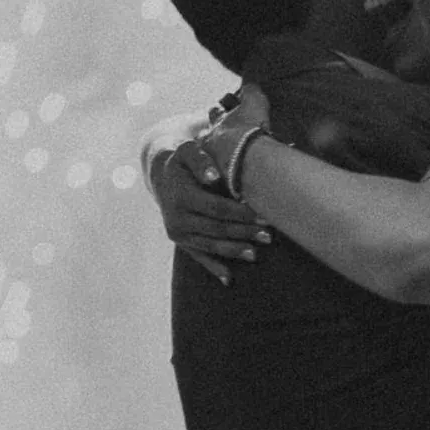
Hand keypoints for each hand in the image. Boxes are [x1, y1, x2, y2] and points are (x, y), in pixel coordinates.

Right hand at [142, 98, 270, 285]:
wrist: (161, 175)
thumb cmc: (183, 160)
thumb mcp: (188, 151)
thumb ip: (200, 159)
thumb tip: (214, 177)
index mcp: (181, 196)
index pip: (216, 208)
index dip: (241, 214)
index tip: (263, 216)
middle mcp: (176, 218)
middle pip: (216, 229)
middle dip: (243, 233)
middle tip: (268, 236)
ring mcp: (177, 233)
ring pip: (210, 246)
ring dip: (234, 251)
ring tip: (256, 254)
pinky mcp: (179, 242)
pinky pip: (198, 257)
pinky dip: (213, 268)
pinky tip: (228, 279)